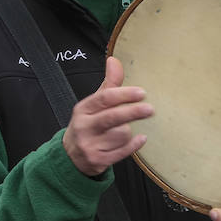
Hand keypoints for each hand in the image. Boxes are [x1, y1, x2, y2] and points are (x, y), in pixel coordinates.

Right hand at [62, 57, 150, 175]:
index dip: (124, 94)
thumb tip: (114, 60)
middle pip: (112, 117)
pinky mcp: (97, 160)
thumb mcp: (93, 104)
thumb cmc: (88, 125)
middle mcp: (84, 126)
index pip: (104, 98)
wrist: (71, 156)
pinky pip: (123, 152)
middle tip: (150, 109)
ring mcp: (90, 144)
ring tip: (125, 131)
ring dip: (129, 133)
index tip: (141, 92)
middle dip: (132, 112)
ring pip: (121, 135)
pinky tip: (141, 139)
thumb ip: (108, 85)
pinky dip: (134, 145)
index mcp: (83, 109)